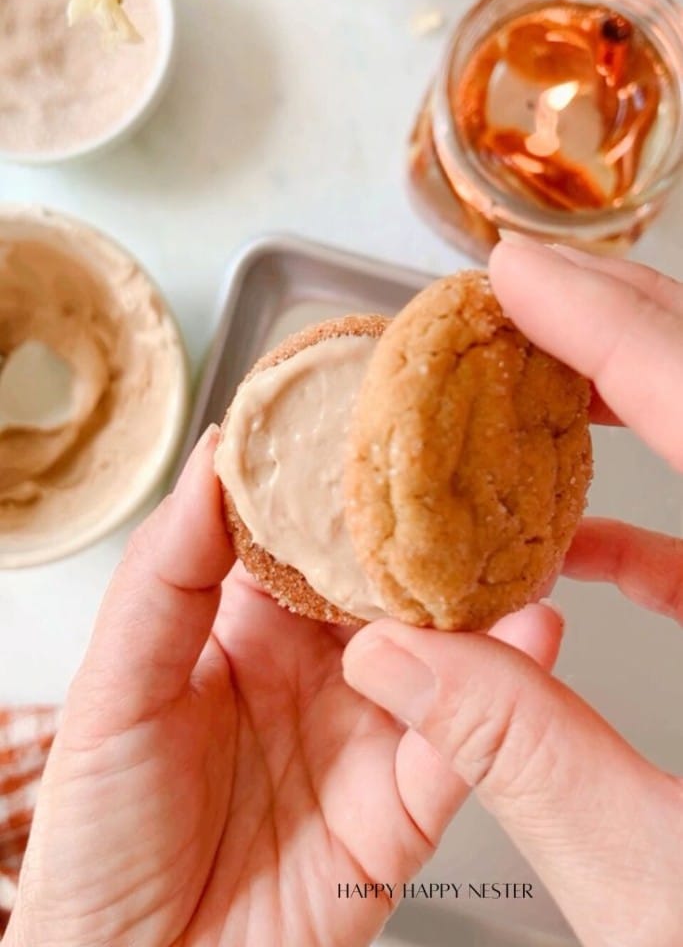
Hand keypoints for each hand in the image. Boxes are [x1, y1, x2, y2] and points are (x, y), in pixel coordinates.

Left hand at [4, 429, 560, 946]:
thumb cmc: (103, 836)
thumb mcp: (116, 684)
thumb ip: (167, 571)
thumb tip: (213, 458)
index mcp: (246, 627)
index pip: (306, 535)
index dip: (336, 480)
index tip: (372, 416)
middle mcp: (315, 668)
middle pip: (384, 582)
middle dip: (424, 530)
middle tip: (463, 466)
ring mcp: (364, 730)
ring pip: (437, 650)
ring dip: (478, 599)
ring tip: (510, 538)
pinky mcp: (401, 805)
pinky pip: (460, 742)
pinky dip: (500, 692)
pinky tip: (526, 636)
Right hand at [344, 242, 682, 946]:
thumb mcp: (661, 881)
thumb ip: (525, 755)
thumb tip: (395, 663)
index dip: (607, 327)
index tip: (518, 276)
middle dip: (623, 333)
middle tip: (520, 304)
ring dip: (635, 411)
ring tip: (533, 395)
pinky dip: (657, 528)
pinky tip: (583, 546)